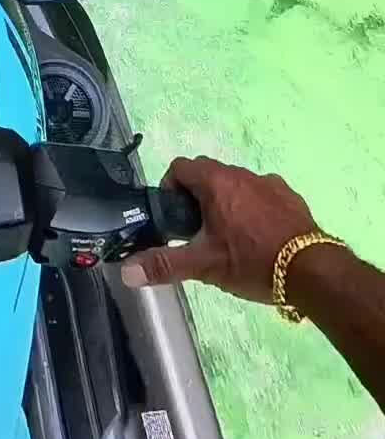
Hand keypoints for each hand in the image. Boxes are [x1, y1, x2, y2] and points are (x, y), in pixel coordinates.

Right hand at [121, 156, 315, 301]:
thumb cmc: (252, 262)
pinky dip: (254, 209)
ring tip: (230, 239)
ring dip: (227, 202)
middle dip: (198, 198)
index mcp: (216, 182)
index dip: (170, 188)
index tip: (175, 216)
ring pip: (236, 184)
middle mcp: (242, 174)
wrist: (312, 270)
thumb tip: (125, 271)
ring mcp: (269, 183)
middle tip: (199, 232)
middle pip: (209, 175)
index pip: (180, 167)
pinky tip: (260, 239)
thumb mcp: (205, 266)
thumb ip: (164, 265)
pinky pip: (262, 194)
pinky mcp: (290, 196)